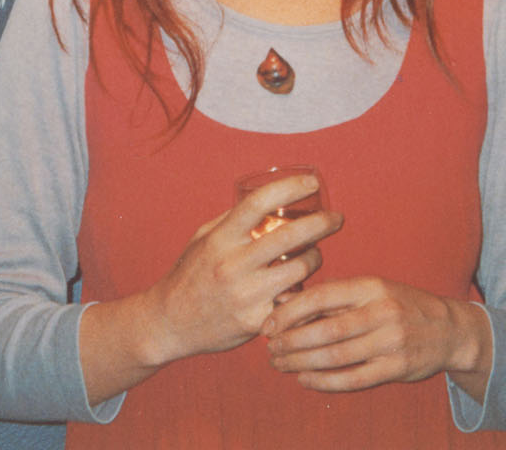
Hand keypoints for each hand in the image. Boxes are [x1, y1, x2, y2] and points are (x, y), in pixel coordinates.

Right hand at [142, 172, 340, 364]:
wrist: (169, 323)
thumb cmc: (189, 275)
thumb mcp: (203, 239)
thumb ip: (233, 221)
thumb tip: (268, 201)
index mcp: (220, 238)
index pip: (259, 202)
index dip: (289, 187)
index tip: (311, 182)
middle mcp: (233, 264)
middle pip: (290, 235)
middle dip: (322, 222)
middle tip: (336, 218)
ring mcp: (246, 294)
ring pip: (300, 268)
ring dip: (315, 258)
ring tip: (315, 255)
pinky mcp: (256, 321)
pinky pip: (293, 301)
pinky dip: (302, 292)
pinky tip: (301, 288)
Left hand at [261, 277, 491, 396]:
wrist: (449, 330)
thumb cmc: (399, 306)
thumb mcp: (371, 290)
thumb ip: (333, 296)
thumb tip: (284, 300)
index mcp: (370, 286)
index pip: (321, 296)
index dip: (289, 312)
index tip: (268, 324)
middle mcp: (381, 312)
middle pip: (325, 330)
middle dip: (290, 342)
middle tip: (270, 348)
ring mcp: (391, 342)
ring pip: (336, 356)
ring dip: (301, 363)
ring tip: (280, 364)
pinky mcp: (396, 369)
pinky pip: (353, 379)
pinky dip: (324, 382)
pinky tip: (304, 380)